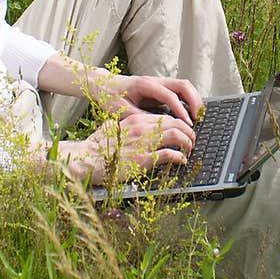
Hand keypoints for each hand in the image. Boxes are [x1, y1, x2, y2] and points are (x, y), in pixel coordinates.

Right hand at [58, 106, 195, 185]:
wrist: (87, 159)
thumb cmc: (95, 147)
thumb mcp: (109, 129)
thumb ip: (120, 126)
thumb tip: (122, 126)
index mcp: (135, 120)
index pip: (165, 116)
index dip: (178, 123)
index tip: (183, 130)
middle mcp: (143, 128)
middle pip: (176, 123)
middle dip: (188, 131)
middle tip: (192, 140)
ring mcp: (145, 142)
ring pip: (178, 135)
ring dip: (188, 143)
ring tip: (189, 150)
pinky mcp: (145, 158)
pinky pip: (171, 154)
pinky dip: (180, 157)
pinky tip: (181, 161)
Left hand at [101, 73, 203, 127]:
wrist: (103, 85)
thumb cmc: (109, 96)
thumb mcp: (121, 110)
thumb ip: (140, 118)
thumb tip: (158, 128)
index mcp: (145, 85)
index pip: (170, 96)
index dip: (181, 110)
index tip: (188, 124)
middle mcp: (155, 81)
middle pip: (183, 85)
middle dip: (194, 101)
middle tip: (198, 118)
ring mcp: (159, 83)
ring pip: (184, 86)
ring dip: (193, 100)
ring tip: (197, 116)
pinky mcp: (160, 88)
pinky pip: (179, 91)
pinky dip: (188, 100)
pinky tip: (189, 113)